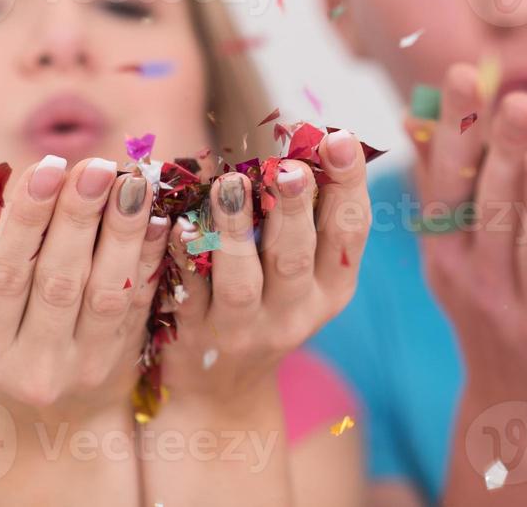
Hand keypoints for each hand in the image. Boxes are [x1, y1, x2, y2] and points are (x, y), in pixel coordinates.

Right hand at [0, 155, 170, 423]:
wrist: (49, 423)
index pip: (2, 274)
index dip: (26, 218)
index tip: (46, 166)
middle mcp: (28, 368)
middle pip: (58, 281)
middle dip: (78, 218)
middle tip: (95, 165)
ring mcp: (80, 370)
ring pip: (105, 292)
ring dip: (123, 232)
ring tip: (133, 181)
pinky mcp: (121, 365)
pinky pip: (139, 304)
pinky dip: (150, 258)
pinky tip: (160, 217)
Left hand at [157, 129, 369, 409]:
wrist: (222, 392)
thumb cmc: (269, 302)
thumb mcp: (305, 271)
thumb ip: (310, 216)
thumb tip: (319, 135)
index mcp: (331, 287)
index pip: (349, 231)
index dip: (347, 183)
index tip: (338, 138)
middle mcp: (295, 312)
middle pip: (296, 257)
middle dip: (294, 210)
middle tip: (288, 168)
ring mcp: (244, 329)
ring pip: (241, 281)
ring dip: (234, 231)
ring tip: (229, 183)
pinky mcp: (195, 336)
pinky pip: (187, 294)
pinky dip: (184, 259)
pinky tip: (177, 225)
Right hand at [407, 63, 526, 422]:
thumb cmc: (492, 309)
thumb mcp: (454, 255)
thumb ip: (441, 185)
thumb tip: (414, 114)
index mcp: (450, 254)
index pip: (450, 182)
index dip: (458, 130)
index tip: (466, 73)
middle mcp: (484, 284)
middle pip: (493, 212)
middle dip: (506, 153)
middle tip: (520, 100)